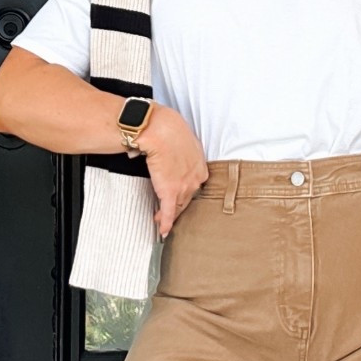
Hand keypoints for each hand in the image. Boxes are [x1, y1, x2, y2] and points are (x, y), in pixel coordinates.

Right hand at [134, 106, 209, 236]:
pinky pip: (169, 211)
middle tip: (170, 211)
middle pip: (188, 197)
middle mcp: (195, 178)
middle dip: (179, 206)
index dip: (187, 192)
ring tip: (161, 219)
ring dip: (169, 214)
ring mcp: (184, 186)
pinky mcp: (170, 191)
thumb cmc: (169, 129)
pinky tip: (163, 230)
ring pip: (178, 205)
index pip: (195, 184)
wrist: (161, 131)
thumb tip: (171, 152)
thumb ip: (181, 150)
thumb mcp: (184, 139)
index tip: (181, 195)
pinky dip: (166, 222)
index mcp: (200, 165)